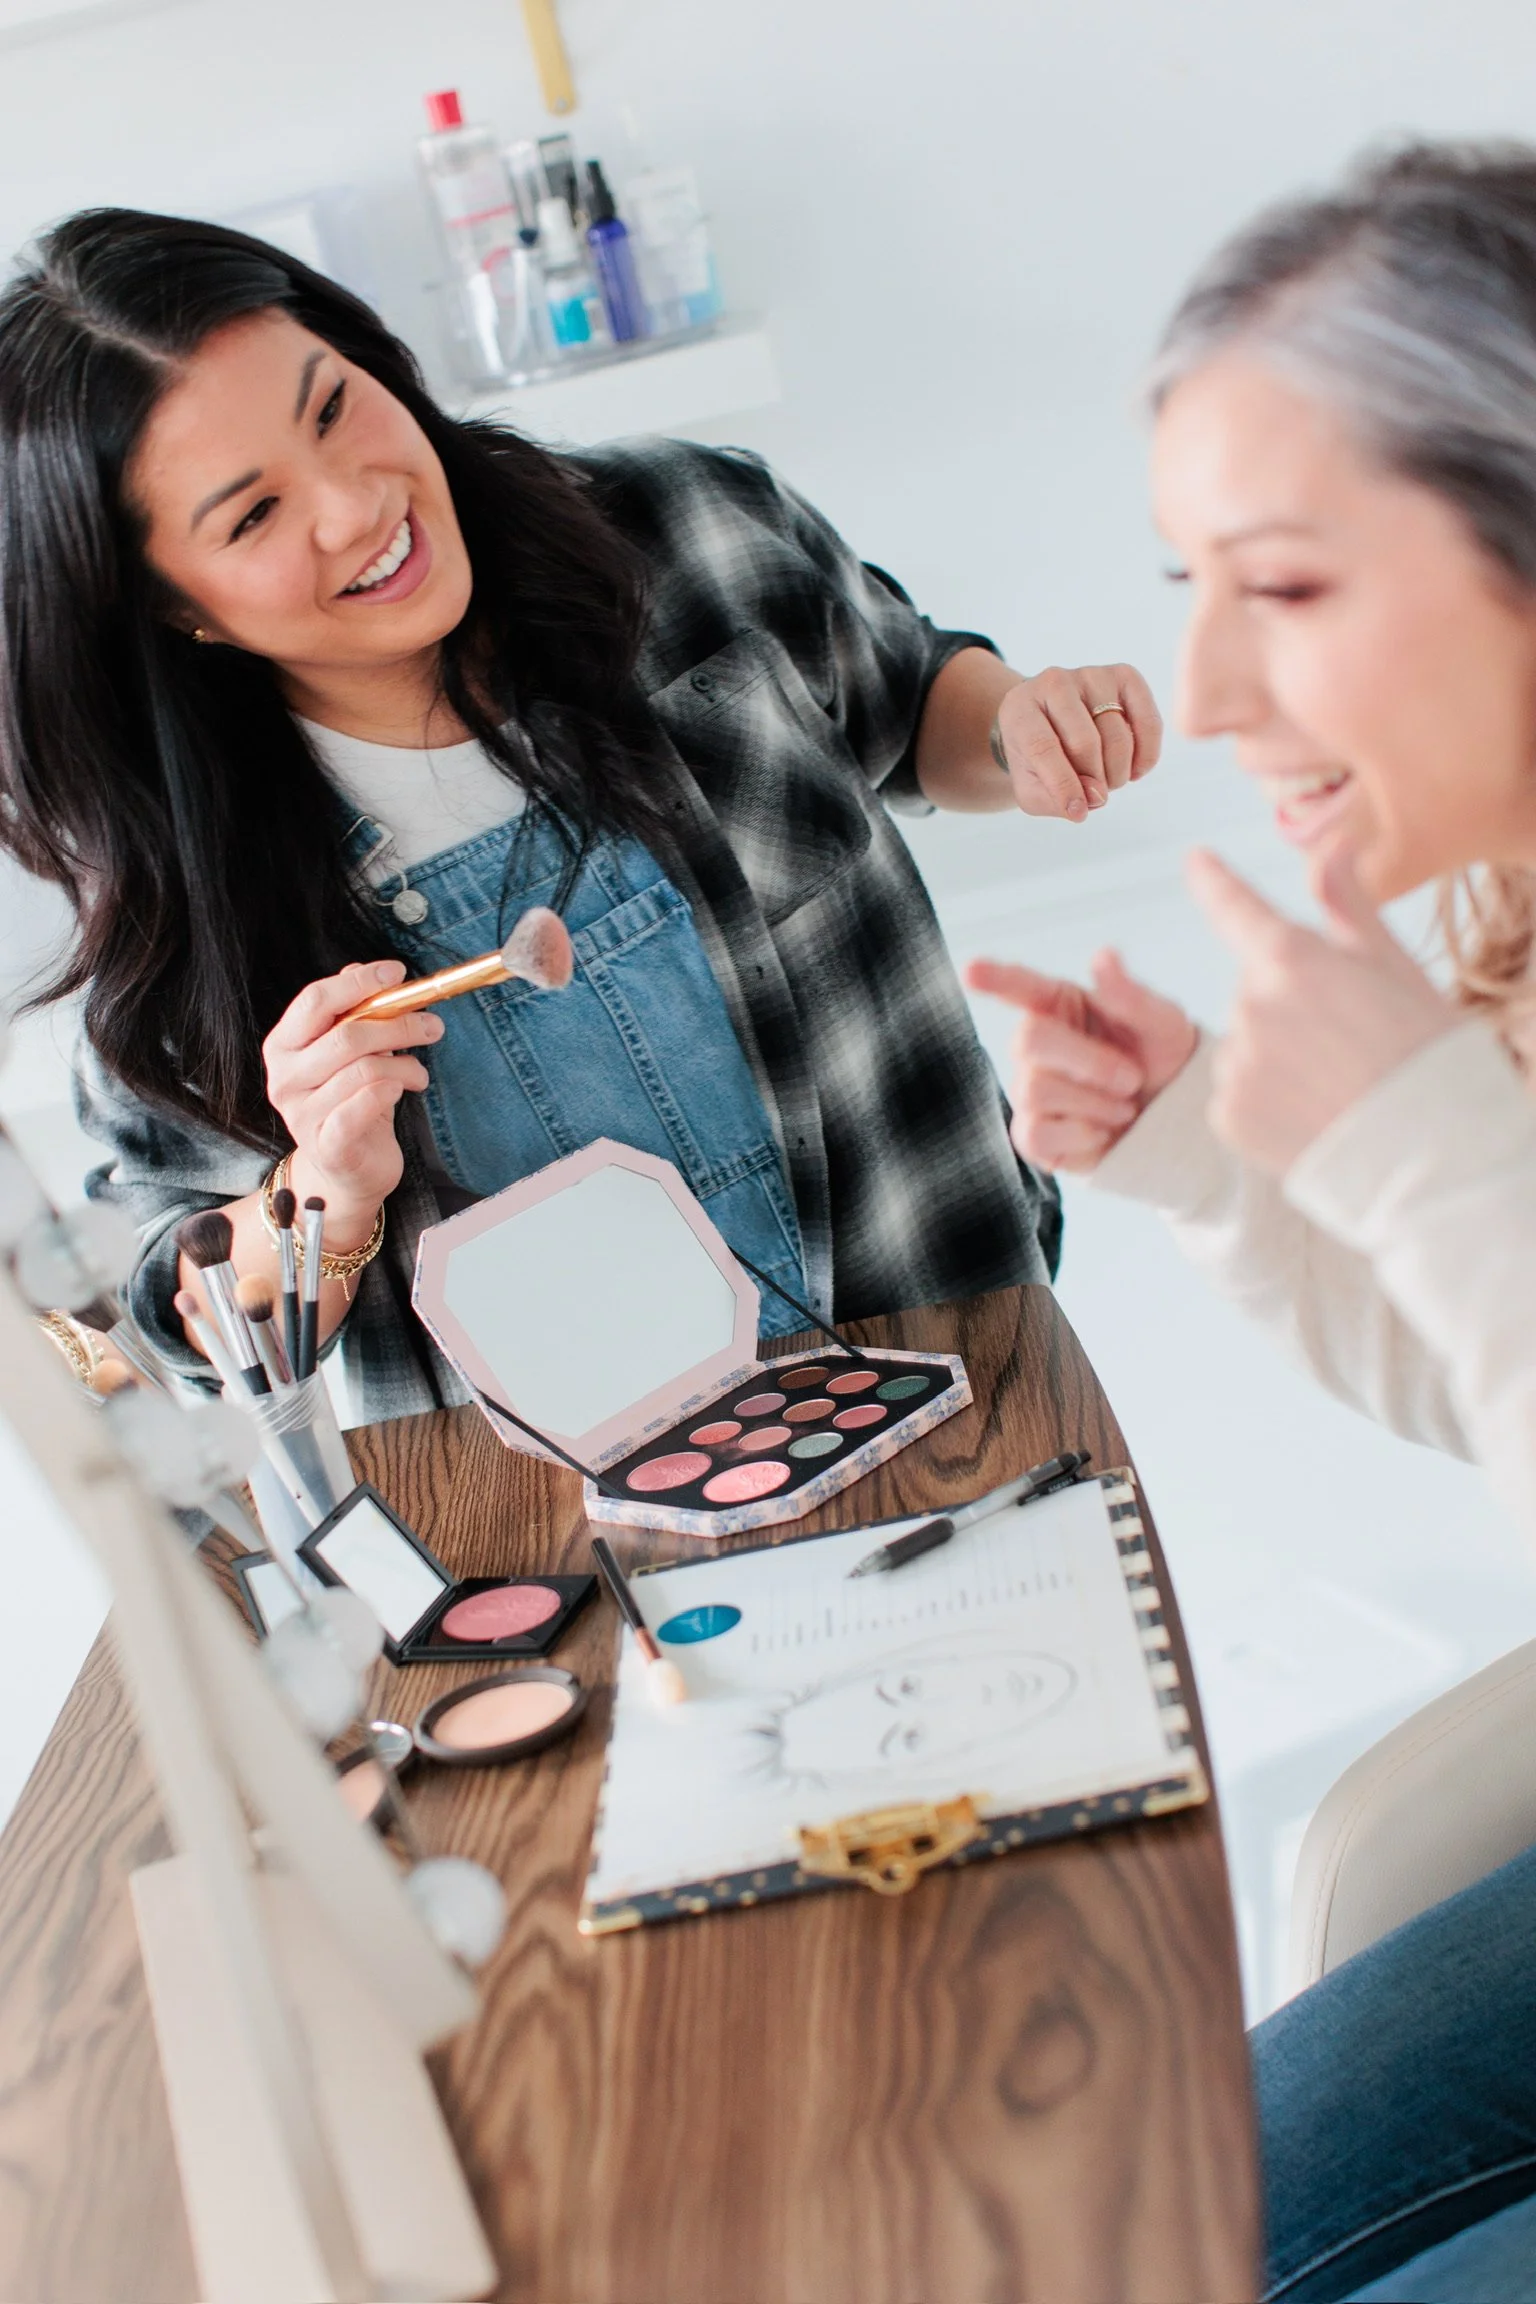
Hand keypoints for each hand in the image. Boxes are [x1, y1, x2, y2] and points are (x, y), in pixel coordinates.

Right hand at [262, 959, 442, 1234]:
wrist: (345, 1171)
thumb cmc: (349, 1103)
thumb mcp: (348, 1055)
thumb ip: (352, 1013)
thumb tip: (364, 971)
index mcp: (283, 1046)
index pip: (315, 1000)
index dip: (359, 983)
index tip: (398, 972)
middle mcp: (284, 1078)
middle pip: (346, 1035)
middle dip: (399, 1024)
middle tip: (432, 1026)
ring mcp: (302, 1114)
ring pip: (366, 1069)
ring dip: (406, 1064)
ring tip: (419, 1073)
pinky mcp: (329, 1144)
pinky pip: (367, 1104)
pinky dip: (394, 1089)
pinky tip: (406, 1089)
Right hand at [966, 950, 1197, 1171]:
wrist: (1174, 1116)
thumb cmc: (1160, 1058)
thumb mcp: (1160, 1020)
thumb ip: (1129, 993)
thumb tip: (1103, 956)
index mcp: (1060, 1003)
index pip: (1019, 986)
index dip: (994, 978)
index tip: (970, 970)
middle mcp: (1035, 1044)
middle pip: (1029, 1039)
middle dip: (1088, 1062)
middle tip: (1131, 1078)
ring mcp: (1029, 1089)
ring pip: (1037, 1090)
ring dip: (1095, 1102)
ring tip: (1124, 1105)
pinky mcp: (1032, 1136)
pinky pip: (1036, 1133)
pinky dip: (1081, 1134)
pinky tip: (1103, 1131)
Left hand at [994, 664, 1161, 822]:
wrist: (1053, 722)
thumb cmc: (1038, 760)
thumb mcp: (1031, 788)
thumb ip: (1054, 800)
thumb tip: (1096, 796)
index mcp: (1020, 709)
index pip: (1043, 747)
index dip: (1063, 784)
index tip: (1078, 811)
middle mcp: (1053, 682)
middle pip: (1084, 742)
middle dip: (1094, 781)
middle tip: (1093, 793)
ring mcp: (1090, 675)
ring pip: (1117, 736)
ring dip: (1117, 774)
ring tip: (1107, 780)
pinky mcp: (1123, 676)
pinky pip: (1148, 721)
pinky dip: (1147, 755)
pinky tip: (1135, 770)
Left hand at [1188, 848, 1458, 1173]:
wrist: (1431, 1156)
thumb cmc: (1426, 1055)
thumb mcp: (1395, 968)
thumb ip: (1347, 907)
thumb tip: (1331, 847)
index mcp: (1291, 959)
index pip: (1237, 909)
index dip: (1214, 883)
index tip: (1195, 860)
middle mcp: (1250, 1004)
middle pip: (1256, 989)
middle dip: (1291, 1004)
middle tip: (1350, 1040)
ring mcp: (1234, 1062)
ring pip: (1246, 1044)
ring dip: (1278, 1055)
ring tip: (1335, 1084)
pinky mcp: (1226, 1115)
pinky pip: (1236, 1094)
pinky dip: (1265, 1101)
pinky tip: (1311, 1113)